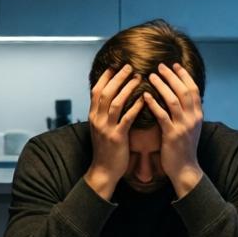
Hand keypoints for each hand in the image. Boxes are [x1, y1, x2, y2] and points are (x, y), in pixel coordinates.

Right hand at [84, 65, 144, 199]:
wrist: (103, 171)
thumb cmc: (106, 149)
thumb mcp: (101, 128)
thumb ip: (104, 113)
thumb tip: (111, 98)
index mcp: (93, 115)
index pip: (96, 90)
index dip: (106, 76)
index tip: (115, 65)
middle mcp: (97, 119)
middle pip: (105, 92)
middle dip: (117, 77)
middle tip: (129, 66)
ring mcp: (106, 128)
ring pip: (115, 102)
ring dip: (127, 88)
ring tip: (138, 77)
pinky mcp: (117, 137)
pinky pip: (127, 118)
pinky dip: (135, 107)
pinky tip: (144, 99)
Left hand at [145, 63, 203, 197]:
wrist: (185, 168)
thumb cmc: (184, 147)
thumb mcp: (191, 127)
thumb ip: (188, 112)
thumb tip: (182, 96)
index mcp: (198, 114)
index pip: (193, 89)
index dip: (184, 75)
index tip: (174, 64)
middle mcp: (193, 118)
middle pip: (183, 90)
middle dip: (172, 76)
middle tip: (160, 66)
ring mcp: (183, 126)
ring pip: (173, 100)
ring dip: (162, 86)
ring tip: (151, 76)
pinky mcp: (172, 135)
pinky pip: (162, 116)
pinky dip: (154, 104)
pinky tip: (145, 96)